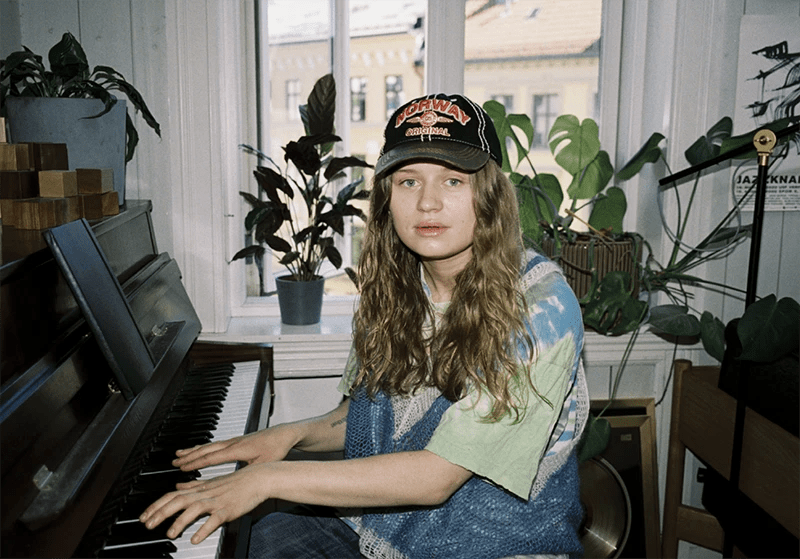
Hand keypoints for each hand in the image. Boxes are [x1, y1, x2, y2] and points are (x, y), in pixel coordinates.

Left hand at [139, 462, 271, 543]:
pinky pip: (215, 519)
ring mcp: (217, 501)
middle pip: (178, 500)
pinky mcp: (229, 509)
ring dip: (180, 521)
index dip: (157, 505)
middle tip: (147, 525)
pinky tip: (196, 539)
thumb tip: (178, 485)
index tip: (144, 516)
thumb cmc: (237, 481)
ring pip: (194, 508)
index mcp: (200, 488)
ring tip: (170, 533)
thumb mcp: (212, 482)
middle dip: (161, 512)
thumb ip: (194, 485)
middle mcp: (205, 493)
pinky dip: (204, 528)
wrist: (258, 478)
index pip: (173, 495)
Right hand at [172, 424, 298, 471]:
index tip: (182, 467)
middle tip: (174, 461)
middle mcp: (233, 443)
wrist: (284, 434)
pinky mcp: (237, 440)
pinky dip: (204, 447)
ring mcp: (234, 440)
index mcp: (237, 450)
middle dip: (189, 455)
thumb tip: (237, 482)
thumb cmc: (276, 448)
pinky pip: (216, 444)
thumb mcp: (263, 464)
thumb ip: (248, 472)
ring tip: (180, 453)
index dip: (196, 463)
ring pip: (209, 445)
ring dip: (194, 449)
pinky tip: (200, 449)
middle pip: (206, 449)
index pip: (212, 457)